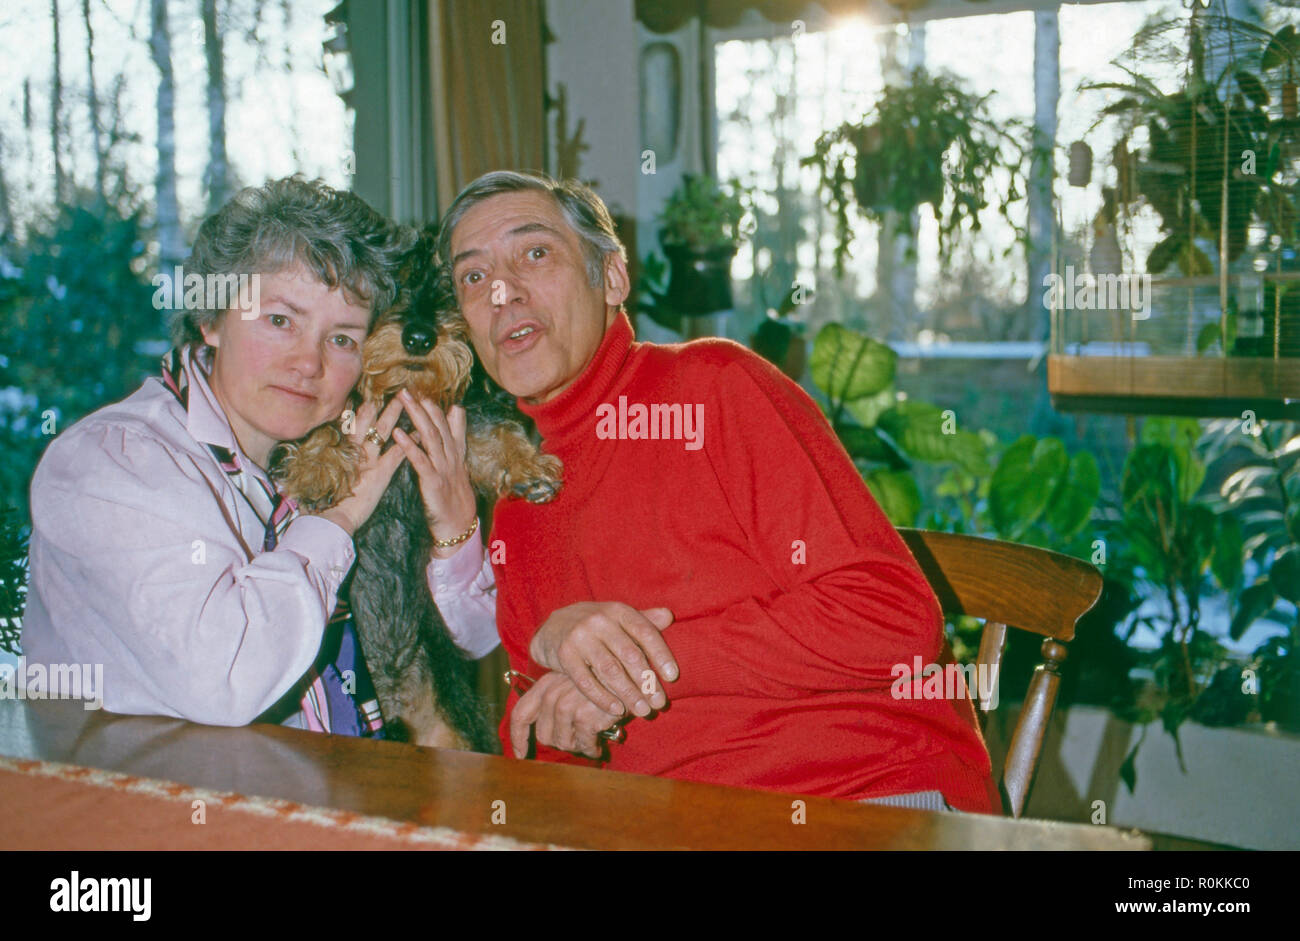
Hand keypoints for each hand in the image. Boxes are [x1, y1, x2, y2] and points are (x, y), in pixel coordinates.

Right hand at [317, 395, 407, 535]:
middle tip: (387, 392)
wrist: (329, 520)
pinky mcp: (380, 474)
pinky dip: (408, 443)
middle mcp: (353, 453)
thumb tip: (298, 466)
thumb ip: (317, 467)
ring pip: (382, 431)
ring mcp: (368, 461)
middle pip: (366, 423)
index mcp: (339, 453)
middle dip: (377, 406)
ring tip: (405, 402)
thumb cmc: (322, 505)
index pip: (349, 427)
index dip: (358, 413)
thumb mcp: (319, 480)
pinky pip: (397, 454)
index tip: (366, 398)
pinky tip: (418, 435)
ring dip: (393, 415)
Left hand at [389, 390, 476, 557]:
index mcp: (454, 454)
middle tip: (408, 389)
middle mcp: (450, 458)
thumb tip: (457, 412)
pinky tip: (399, 433)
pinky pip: (420, 461)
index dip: (434, 408)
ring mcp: (443, 469)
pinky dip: (410, 446)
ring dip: (417, 417)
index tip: (422, 390)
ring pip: (431, 438)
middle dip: (423, 407)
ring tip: (403, 401)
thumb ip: (457, 439)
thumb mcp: (458, 466)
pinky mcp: (434, 482)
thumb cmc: (455, 498)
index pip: (446, 425)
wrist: (459, 526)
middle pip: (437, 427)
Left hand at [509, 671, 623, 758]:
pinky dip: (591, 749)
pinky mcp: (584, 716)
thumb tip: (544, 736)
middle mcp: (553, 693)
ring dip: (576, 745)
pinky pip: (582, 745)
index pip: (521, 713)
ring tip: (590, 738)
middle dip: (559, 742)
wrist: (631, 675)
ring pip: (561, 742)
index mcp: (546, 684)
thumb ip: (555, 704)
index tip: (520, 754)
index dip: (518, 737)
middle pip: (543, 734)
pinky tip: (599, 745)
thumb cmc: (603, 683)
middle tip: (576, 739)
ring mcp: (568, 704)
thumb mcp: (574, 686)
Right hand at [529, 602, 677, 717]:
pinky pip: (586, 681)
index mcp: (618, 611)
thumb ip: (644, 620)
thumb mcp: (618, 618)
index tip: (672, 677)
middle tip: (659, 703)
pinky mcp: (564, 654)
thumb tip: (669, 616)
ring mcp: (580, 637)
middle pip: (629, 654)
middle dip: (647, 682)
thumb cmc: (596, 626)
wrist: (554, 627)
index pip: (645, 632)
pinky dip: (603, 698)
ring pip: (610, 670)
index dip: (661, 654)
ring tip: (643, 711)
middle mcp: (600, 621)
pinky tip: (617, 710)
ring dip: (629, 694)